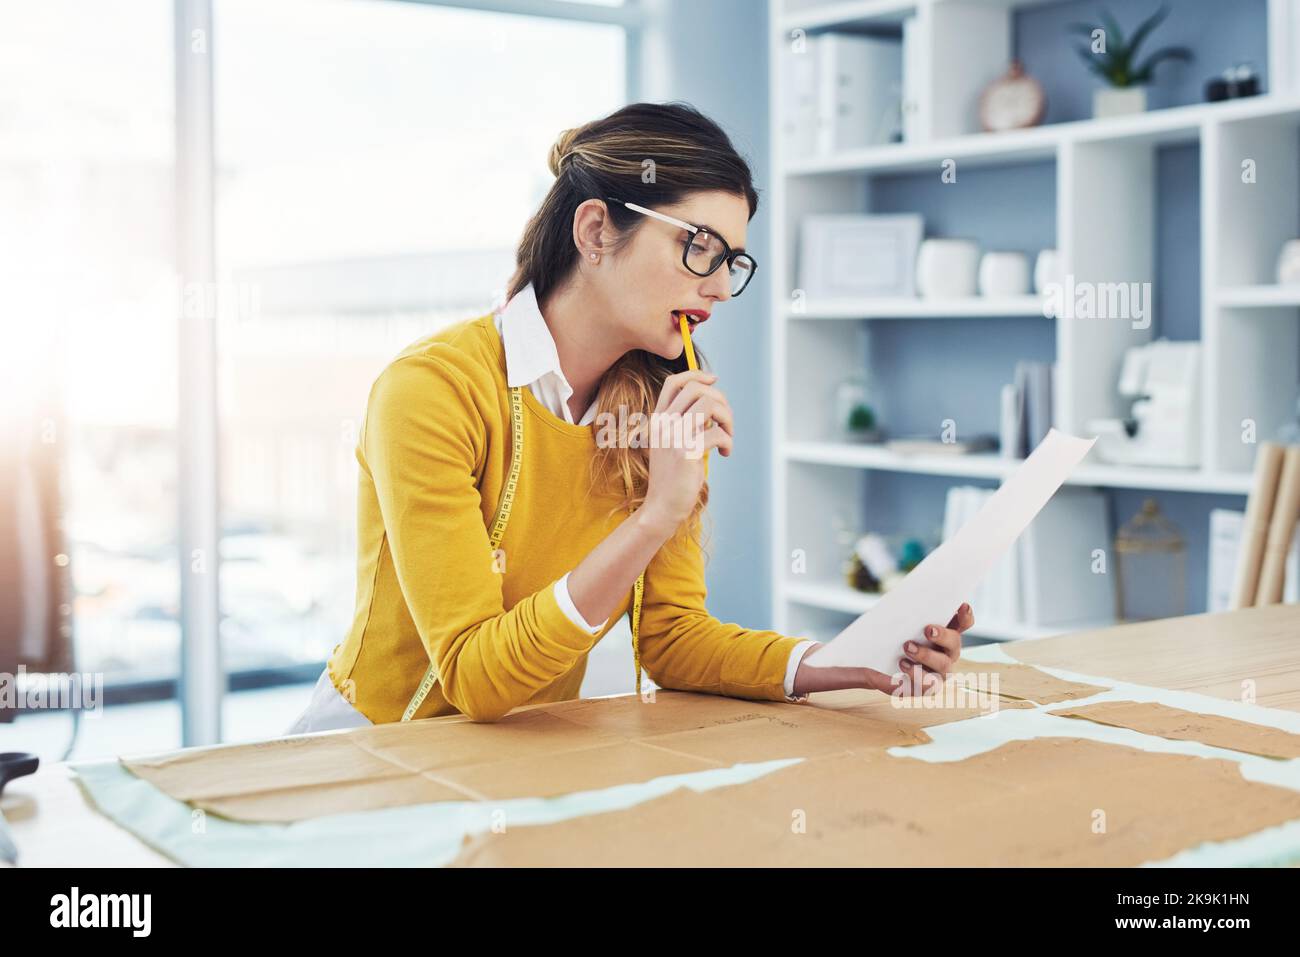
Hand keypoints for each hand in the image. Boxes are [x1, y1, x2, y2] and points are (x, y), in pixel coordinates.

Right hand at [643, 370, 733, 525]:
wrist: (662, 507)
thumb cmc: (673, 477)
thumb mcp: (674, 444)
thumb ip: (687, 423)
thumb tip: (715, 403)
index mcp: (658, 419)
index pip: (674, 382)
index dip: (697, 374)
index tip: (714, 381)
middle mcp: (663, 424)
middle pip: (697, 389)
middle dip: (720, 400)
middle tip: (725, 421)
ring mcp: (673, 437)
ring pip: (709, 405)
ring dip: (727, 418)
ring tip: (727, 435)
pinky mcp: (686, 452)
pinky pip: (717, 433)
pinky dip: (727, 441)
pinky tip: (725, 452)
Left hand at [792, 603, 975, 696]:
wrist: (856, 660)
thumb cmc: (880, 634)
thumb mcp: (889, 619)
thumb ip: (901, 609)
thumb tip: (910, 592)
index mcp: (942, 632)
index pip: (963, 622)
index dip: (966, 615)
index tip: (961, 605)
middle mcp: (945, 653)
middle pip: (956, 644)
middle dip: (944, 635)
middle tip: (928, 629)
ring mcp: (937, 673)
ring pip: (944, 666)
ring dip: (927, 656)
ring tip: (906, 648)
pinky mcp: (921, 688)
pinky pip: (927, 686)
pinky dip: (917, 676)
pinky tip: (902, 666)